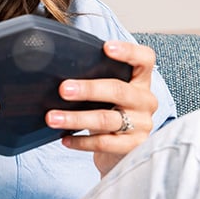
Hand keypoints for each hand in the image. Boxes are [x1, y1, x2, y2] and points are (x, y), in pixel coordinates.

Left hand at [46, 41, 158, 175]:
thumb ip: (97, 81)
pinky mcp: (134, 146)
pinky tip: (65, 138)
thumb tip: (60, 73)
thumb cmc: (111, 113)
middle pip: (119, 90)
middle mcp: (146, 101)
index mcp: (141, 81)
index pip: (145, 59)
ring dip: (76, 118)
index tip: (106, 47)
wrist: (122, 151)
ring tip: (53, 118)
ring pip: (107, 119)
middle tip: (63, 89)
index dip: (128, 52)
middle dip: (89, 89)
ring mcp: (142, 124)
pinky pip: (104, 143)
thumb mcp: (109, 94)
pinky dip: (80, 141)